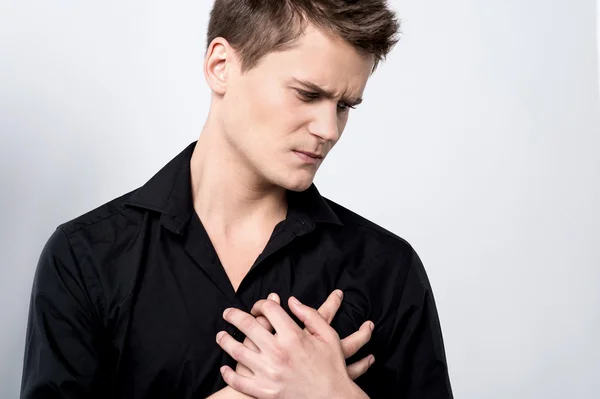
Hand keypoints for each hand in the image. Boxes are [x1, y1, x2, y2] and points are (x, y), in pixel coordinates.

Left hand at [217, 294, 369, 398]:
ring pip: (238, 352)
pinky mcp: (265, 392)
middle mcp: (278, 352)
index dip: (261, 303)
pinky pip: (239, 382)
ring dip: (225, 341)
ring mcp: (269, 373)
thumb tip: (291, 301)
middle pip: (247, 326)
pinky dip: (229, 374)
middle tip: (227, 313)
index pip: (269, 309)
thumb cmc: (332, 367)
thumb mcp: (328, 336)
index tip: (258, 307)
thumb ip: (310, 315)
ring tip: (220, 336)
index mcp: (294, 336)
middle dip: (234, 316)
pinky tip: (225, 367)